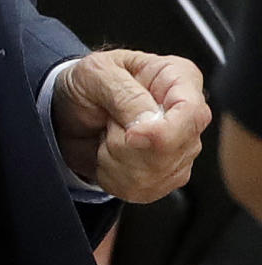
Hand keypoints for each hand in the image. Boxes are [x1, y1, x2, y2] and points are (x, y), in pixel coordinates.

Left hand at [52, 49, 210, 200]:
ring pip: (156, 176)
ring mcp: (180, 150)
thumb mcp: (96, 72)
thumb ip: (124, 92)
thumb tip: (151, 122)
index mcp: (177, 78)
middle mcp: (186, 116)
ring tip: (107, 135)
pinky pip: (144, 192)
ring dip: (116, 161)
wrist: (72, 111)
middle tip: (108, 122)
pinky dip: (115, 177)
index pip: (192, 113)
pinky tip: (109, 155)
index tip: (131, 135)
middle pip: (172, 150)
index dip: (163, 133)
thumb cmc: (89, 82)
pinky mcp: (167, 177)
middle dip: (126, 144)